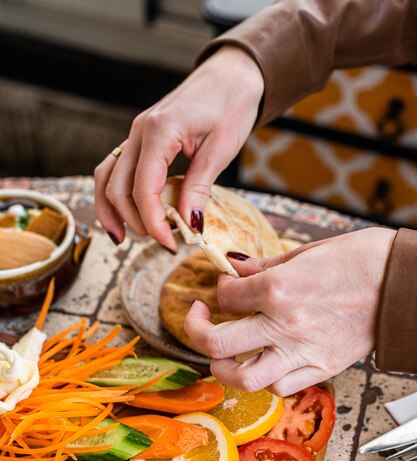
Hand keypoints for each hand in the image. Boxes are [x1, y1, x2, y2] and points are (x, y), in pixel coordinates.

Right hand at [94, 46, 263, 249]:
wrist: (231, 74)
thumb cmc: (231, 104)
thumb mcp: (220, 149)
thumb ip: (199, 187)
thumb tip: (189, 226)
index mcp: (160, 130)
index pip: (143, 188)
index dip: (153, 222)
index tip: (170, 244)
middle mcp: (139, 131)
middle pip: (117, 187)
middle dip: (134, 220)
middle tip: (162, 241)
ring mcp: (135, 134)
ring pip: (106, 177)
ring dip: (112, 210)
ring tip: (125, 237)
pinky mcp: (140, 139)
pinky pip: (116, 168)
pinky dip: (116, 193)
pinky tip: (126, 214)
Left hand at [184, 227, 395, 395]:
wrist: (403, 284)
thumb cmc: (361, 260)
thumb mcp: (306, 252)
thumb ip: (264, 266)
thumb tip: (236, 268)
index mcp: (279, 289)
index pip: (226, 296)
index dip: (219, 287)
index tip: (225, 284)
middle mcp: (285, 325)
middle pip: (217, 344)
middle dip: (196, 330)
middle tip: (200, 319)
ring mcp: (303, 353)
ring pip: (243, 379)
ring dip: (224, 367)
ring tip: (223, 354)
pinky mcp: (322, 369)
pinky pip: (280, 387)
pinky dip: (265, 378)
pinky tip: (264, 362)